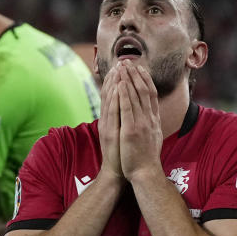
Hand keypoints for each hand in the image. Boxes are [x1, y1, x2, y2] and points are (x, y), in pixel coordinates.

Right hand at [96, 63, 121, 180]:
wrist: (117, 173)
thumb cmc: (122, 154)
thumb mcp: (122, 133)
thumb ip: (123, 120)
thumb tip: (128, 109)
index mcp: (110, 120)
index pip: (113, 96)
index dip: (116, 81)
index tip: (122, 67)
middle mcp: (107, 120)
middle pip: (110, 95)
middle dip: (116, 78)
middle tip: (120, 62)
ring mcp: (108, 126)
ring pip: (110, 100)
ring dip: (114, 84)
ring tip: (119, 69)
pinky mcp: (110, 133)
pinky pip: (113, 112)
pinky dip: (115, 99)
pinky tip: (118, 88)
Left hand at [115, 62, 163, 181]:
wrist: (145, 173)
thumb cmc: (146, 158)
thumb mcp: (153, 137)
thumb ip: (151, 124)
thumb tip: (151, 116)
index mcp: (154, 120)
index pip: (151, 94)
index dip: (145, 79)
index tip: (139, 68)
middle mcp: (149, 119)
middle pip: (143, 91)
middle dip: (135, 74)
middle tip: (128, 61)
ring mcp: (141, 124)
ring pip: (135, 96)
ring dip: (128, 80)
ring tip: (121, 66)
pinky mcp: (131, 131)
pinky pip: (127, 109)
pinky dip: (123, 95)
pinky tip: (119, 84)